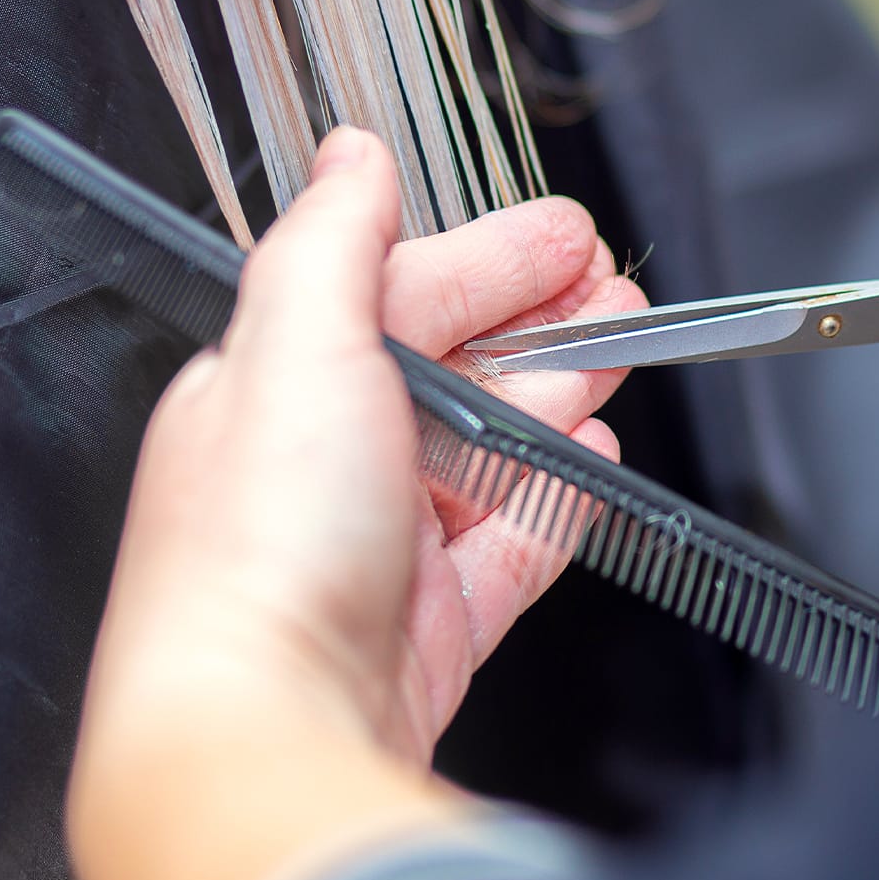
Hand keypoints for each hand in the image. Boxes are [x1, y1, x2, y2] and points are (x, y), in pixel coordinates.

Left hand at [67, 129, 643, 879]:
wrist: (266, 726)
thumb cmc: (257, 547)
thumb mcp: (293, 344)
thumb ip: (329, 240)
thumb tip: (346, 153)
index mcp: (273, 387)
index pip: (394, 296)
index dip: (489, 258)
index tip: (567, 233)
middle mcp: (319, 464)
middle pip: (449, 371)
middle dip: (539, 320)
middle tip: (615, 291)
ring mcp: (377, 550)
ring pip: (487, 452)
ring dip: (557, 394)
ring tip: (621, 350)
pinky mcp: (428, 626)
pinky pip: (508, 546)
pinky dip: (555, 499)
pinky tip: (592, 462)